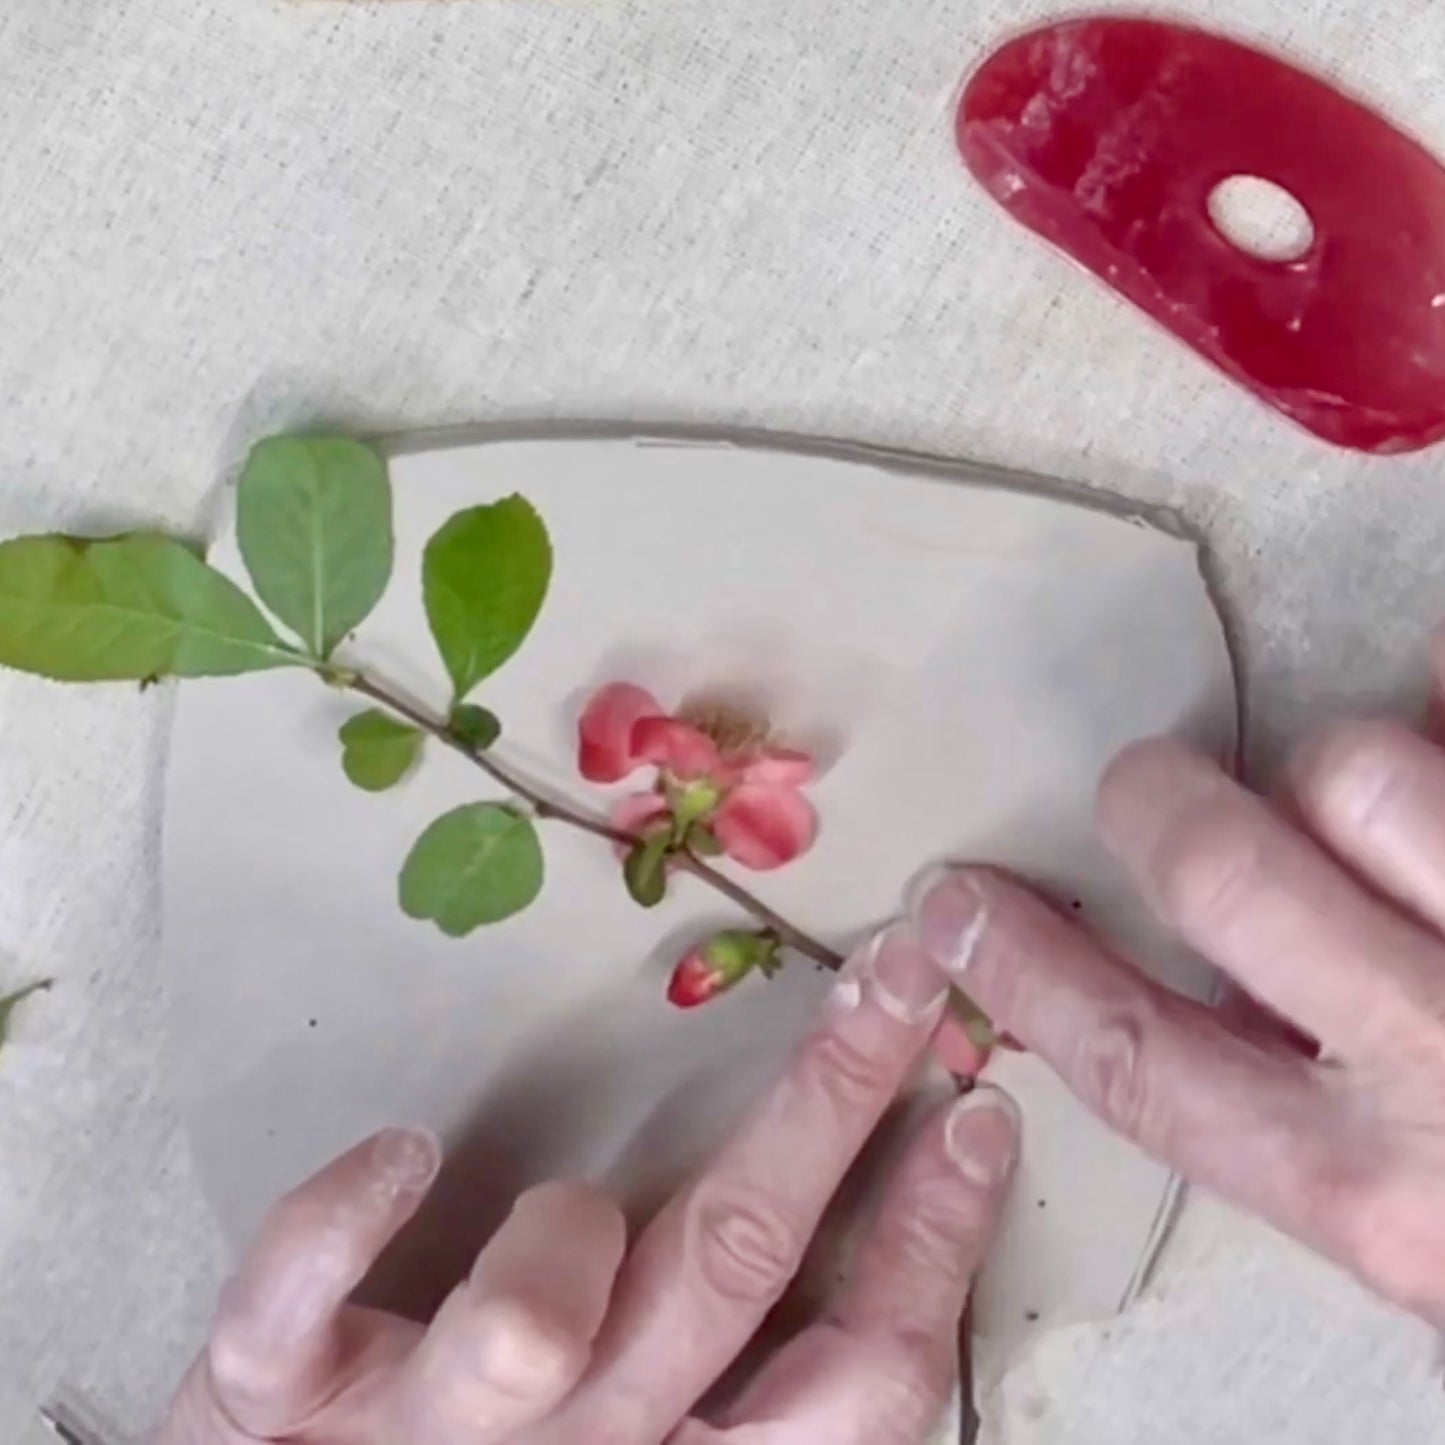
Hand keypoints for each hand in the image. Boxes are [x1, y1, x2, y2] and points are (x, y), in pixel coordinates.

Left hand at [156, 930, 1018, 1443]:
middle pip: (729, 1277)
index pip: (856, 1379)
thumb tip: (853, 1174)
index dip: (930, 1241)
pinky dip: (345, 1218)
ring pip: (528, 1330)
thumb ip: (725, 1330)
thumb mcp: (650, 1418)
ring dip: (563, 1238)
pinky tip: (401, 1156)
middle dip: (827, 1108)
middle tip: (896, 977)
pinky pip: (295, 1302)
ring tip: (567, 1207)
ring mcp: (421, 1436)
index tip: (978, 1104)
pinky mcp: (276, 1399)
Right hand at [912, 655, 1444, 1325]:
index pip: (1138, 1059)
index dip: (1024, 968)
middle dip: (1160, 804)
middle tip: (1156, 789)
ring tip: (1400, 807)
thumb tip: (1226, 980)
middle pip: (1218, 862)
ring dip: (1358, 768)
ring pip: (1362, 765)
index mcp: (1387, 1197)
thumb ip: (1312, 1117)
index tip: (955, 904)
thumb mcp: (1430, 1220)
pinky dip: (1442, 709)